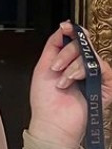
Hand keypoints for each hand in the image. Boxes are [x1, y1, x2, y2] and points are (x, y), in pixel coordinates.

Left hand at [28, 21, 111, 147]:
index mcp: (69, 62)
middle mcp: (83, 68)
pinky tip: (71, 82)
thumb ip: (54, 44)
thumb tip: (64, 26)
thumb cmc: (46, 102)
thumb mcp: (44, 66)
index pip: (77, 40)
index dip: (73, 31)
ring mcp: (95, 76)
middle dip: (66, 53)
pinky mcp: (105, 85)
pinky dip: (80, 72)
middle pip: (83, 44)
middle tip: (55, 67)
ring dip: (71, 66)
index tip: (65, 27)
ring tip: (62, 80)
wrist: (51, 122)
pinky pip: (99, 66)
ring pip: (90, 54)